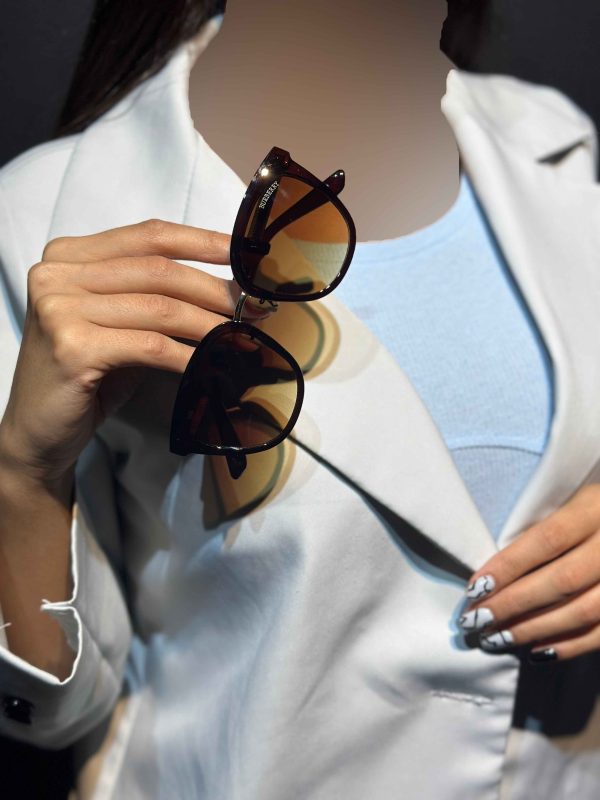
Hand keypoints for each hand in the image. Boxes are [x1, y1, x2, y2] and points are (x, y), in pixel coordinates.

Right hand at [0, 219, 261, 487]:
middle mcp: (58, 273)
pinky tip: (212, 366)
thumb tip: (231, 293)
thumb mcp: (120, 326)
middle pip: (158, 270)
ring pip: (159, 308)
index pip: (148, 236)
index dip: (203, 241)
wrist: (40, 432)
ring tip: (243, 337)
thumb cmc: (89, 377)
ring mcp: (59, 308)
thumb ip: (157, 300)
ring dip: (211, 325)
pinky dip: (188, 356)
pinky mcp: (71, 347)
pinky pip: (150, 345)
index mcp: (69, 255)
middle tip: (255, 309)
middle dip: (215, 290)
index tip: (247, 254)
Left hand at [459, 484, 599, 662]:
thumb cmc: (598, 512)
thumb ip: (547, 529)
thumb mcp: (577, 502)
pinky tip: (536, 651)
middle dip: (513, 604)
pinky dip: (569, 646)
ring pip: (582, 611)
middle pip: (561, 580)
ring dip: (534, 629)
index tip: (474, 589)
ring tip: (496, 639)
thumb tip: (495, 573)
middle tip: (475, 622)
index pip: (546, 539)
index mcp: (597, 508)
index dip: (508, 566)